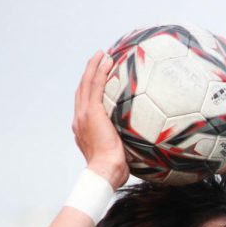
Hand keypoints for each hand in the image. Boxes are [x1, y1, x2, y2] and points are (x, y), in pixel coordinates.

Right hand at [72, 51, 128, 188]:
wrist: (105, 172)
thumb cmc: (114, 172)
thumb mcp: (120, 157)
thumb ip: (127, 148)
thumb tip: (144, 150)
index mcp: (84, 130)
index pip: (86, 107)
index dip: (90, 93)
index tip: (97, 84)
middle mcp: (80, 120)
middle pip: (82, 91)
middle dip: (88, 75)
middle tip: (97, 61)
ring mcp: (84, 115)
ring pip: (86, 84)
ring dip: (92, 67)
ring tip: (101, 54)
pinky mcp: (91, 112)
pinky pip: (95, 86)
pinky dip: (99, 71)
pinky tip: (106, 60)